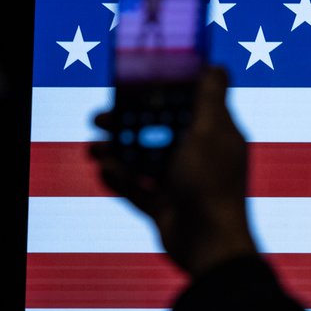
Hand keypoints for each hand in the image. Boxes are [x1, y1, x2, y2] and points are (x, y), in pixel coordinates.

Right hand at [91, 66, 256, 276]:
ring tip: (94, 149)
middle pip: (159, 132)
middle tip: (99, 117)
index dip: (161, 94)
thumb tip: (217, 65)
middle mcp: (200, 156)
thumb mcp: (211, 132)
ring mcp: (182, 182)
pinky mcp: (166, 205)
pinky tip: (106, 172)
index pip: (187, 105)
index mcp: (216, 135)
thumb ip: (210, 99)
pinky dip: (121, 180)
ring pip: (143, 159)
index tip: (132, 84)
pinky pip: (138, 189)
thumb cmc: (212, 183)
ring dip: (117, 152)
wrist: (209, 245)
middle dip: (128, 123)